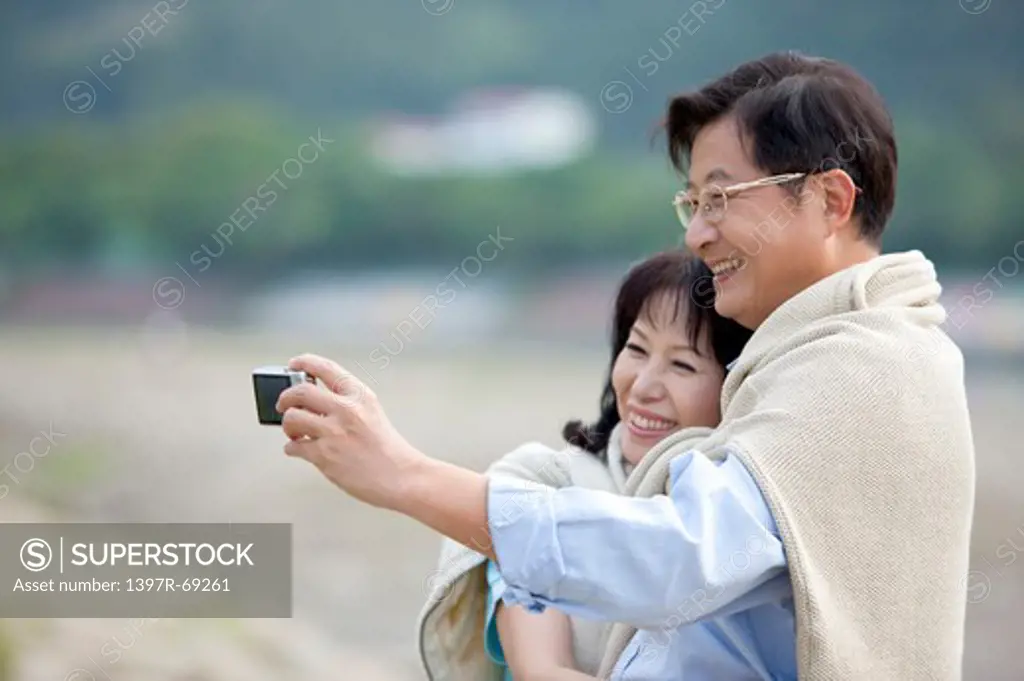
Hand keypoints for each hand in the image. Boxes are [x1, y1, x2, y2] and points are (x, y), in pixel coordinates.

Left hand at [275, 353, 424, 509]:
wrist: (401, 477)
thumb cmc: (389, 451)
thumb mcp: (372, 413)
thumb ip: (346, 403)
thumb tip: (315, 401)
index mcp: (360, 396)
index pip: (326, 368)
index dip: (304, 362)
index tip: (294, 364)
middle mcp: (346, 409)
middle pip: (300, 391)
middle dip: (285, 398)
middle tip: (283, 405)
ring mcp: (334, 432)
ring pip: (292, 418)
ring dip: (287, 426)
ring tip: (294, 432)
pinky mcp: (324, 455)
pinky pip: (293, 447)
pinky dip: (291, 448)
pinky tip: (298, 449)